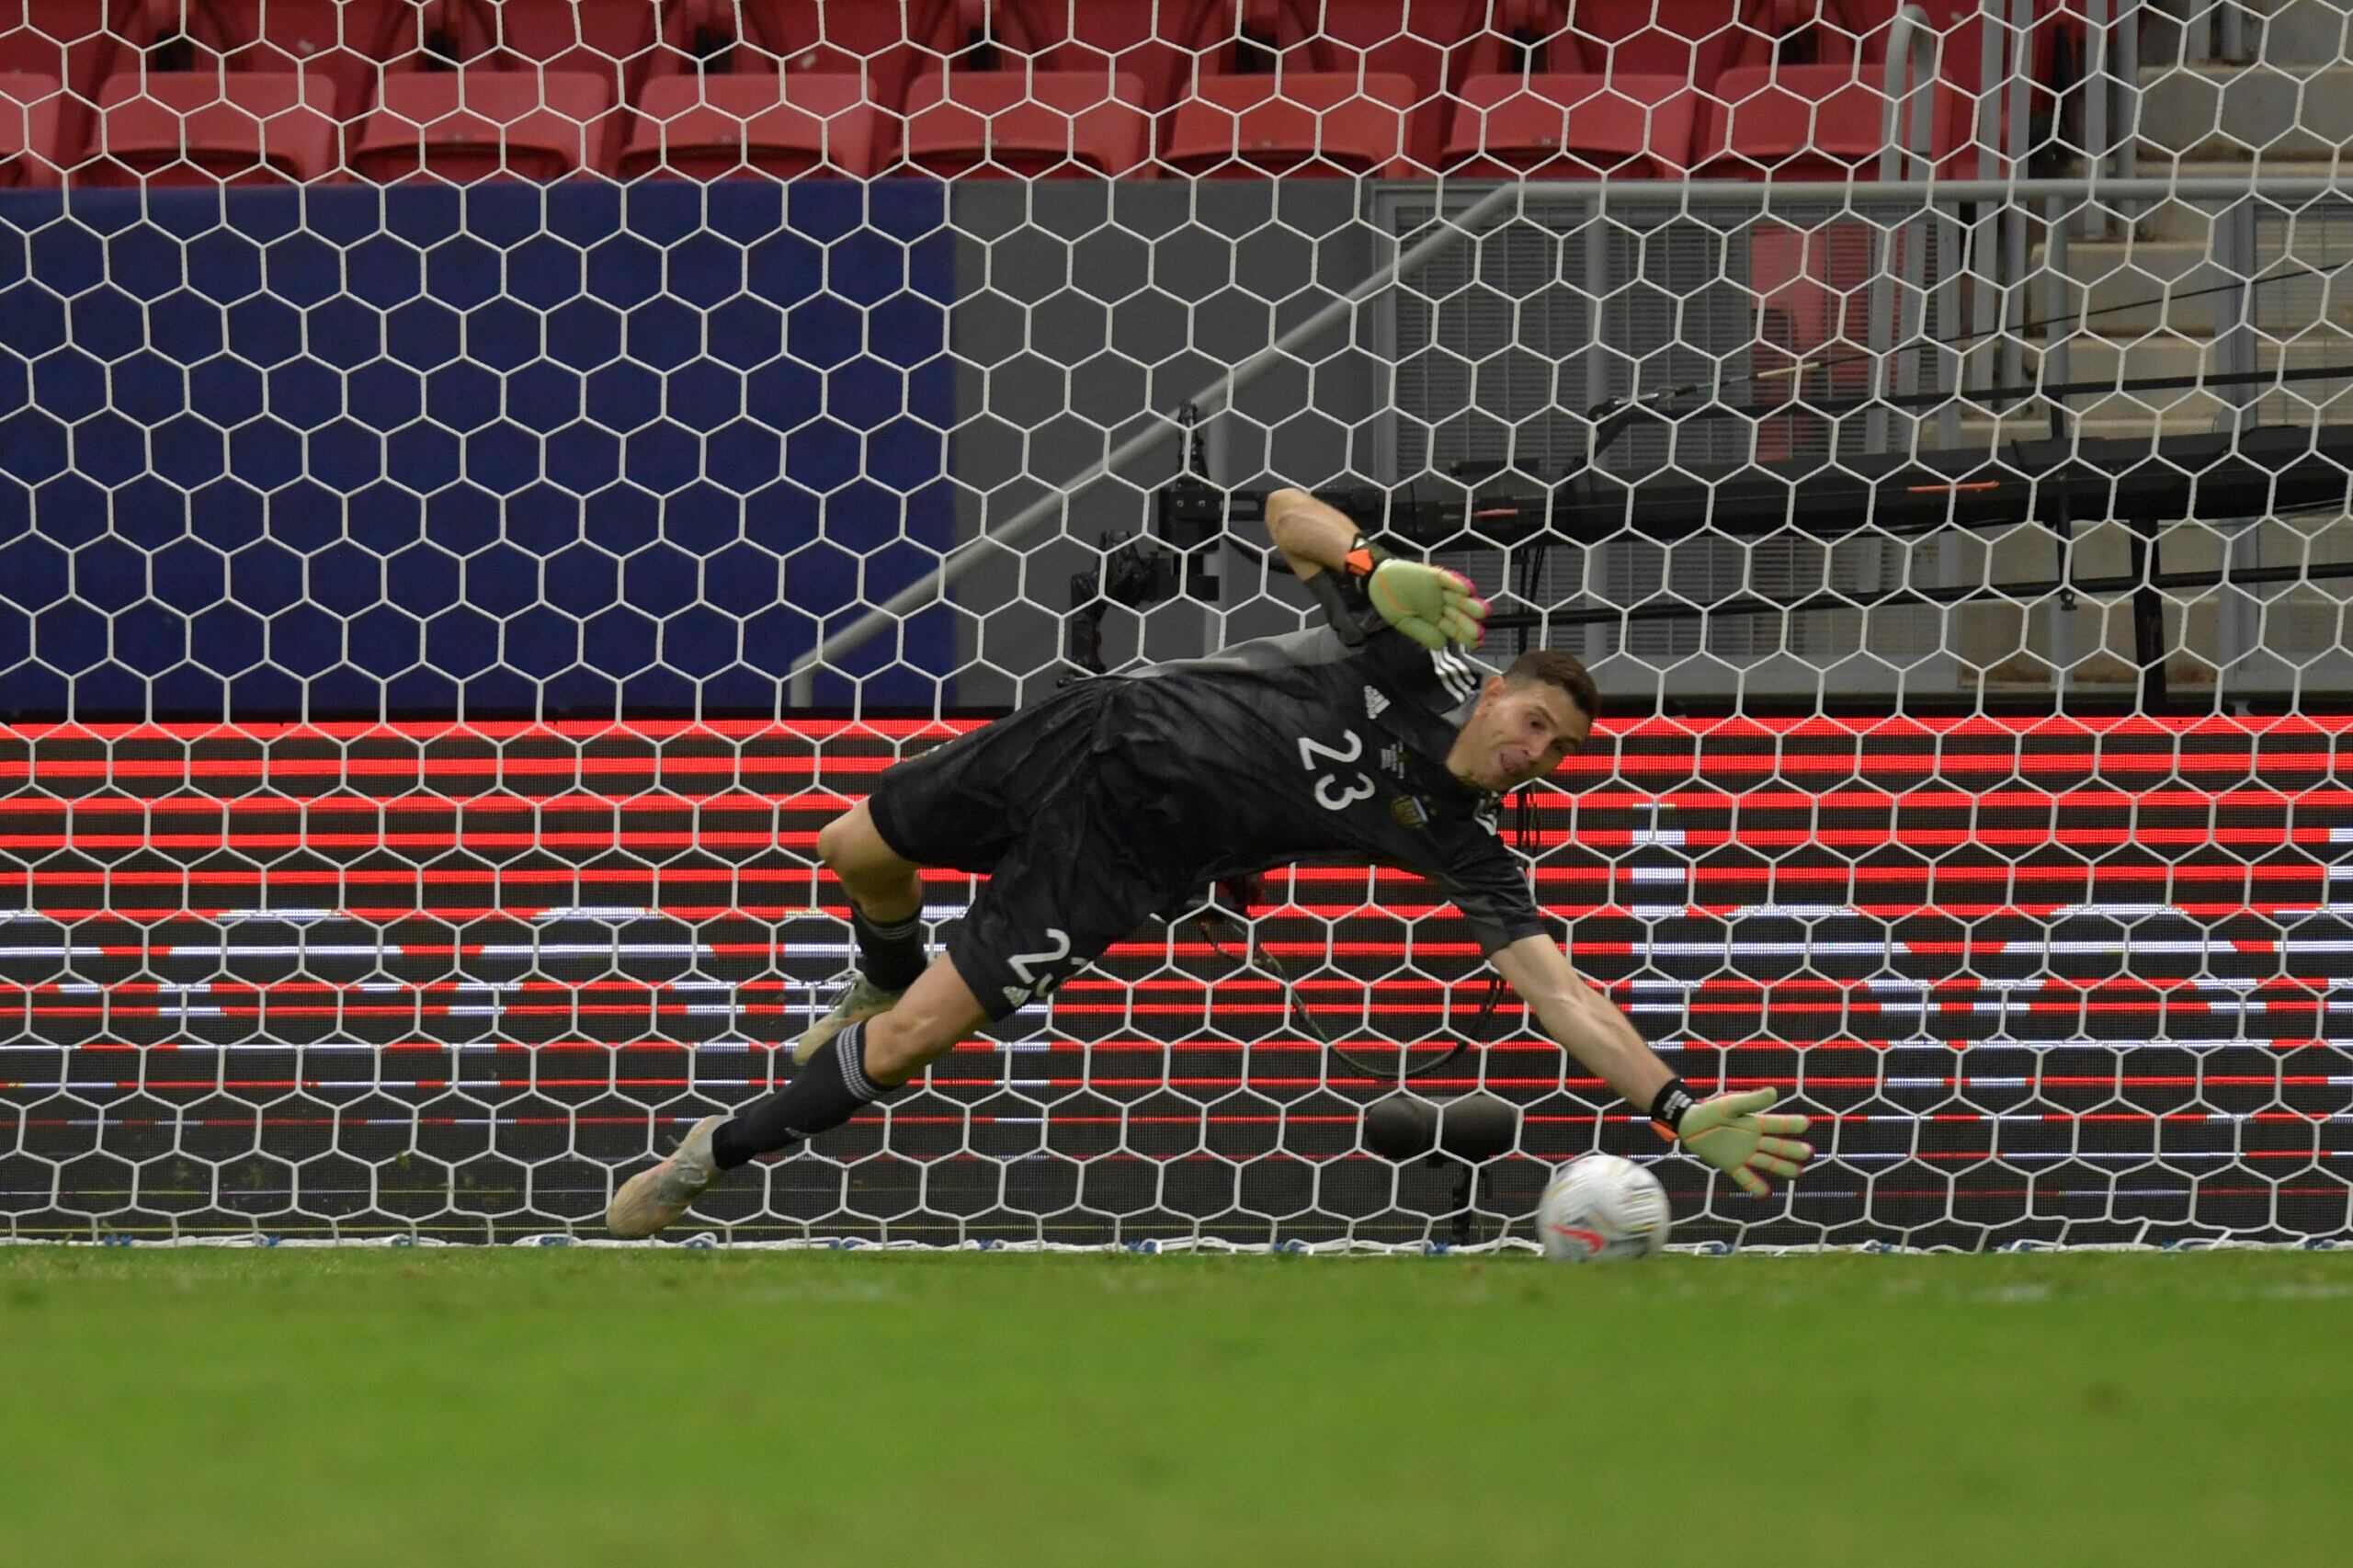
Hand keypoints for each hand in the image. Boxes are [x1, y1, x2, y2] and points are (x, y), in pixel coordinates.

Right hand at [1367, 559, 1487, 650]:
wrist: (1377, 582)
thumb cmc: (1391, 604)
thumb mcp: (1405, 624)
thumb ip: (1423, 633)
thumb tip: (1442, 645)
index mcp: (1435, 620)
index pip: (1454, 630)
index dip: (1465, 636)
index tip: (1476, 644)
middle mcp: (1441, 606)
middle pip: (1459, 615)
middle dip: (1469, 623)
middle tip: (1479, 633)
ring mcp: (1439, 591)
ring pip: (1458, 597)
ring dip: (1470, 604)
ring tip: (1482, 612)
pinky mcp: (1434, 576)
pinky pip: (1447, 579)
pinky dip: (1457, 583)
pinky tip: (1467, 590)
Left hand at [1670, 1087, 1813, 1195]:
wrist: (1689, 1125)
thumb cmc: (1711, 1111)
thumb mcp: (1730, 1104)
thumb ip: (1751, 1101)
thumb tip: (1774, 1092)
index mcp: (1755, 1123)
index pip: (1777, 1124)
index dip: (1791, 1124)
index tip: (1807, 1123)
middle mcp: (1755, 1140)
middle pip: (1777, 1146)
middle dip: (1792, 1150)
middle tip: (1807, 1152)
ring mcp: (1745, 1154)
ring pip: (1768, 1163)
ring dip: (1783, 1168)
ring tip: (1797, 1173)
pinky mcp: (1733, 1166)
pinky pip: (1747, 1178)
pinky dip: (1756, 1187)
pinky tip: (1766, 1195)